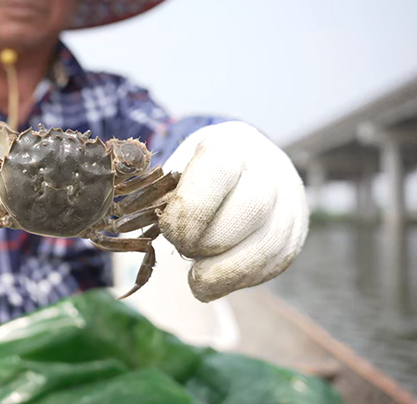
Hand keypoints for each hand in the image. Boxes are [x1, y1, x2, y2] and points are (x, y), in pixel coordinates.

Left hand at [159, 122, 307, 301]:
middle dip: (207, 241)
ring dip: (225, 271)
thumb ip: (158, 192)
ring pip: (270, 244)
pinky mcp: (295, 233)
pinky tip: (214, 280)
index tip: (168, 229)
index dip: (190, 209)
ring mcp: (290, 202)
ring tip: (197, 278)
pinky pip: (275, 264)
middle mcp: (269, 170)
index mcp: (230, 145)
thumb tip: (130, 222)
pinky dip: (238, 280)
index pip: (218, 172)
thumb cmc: (198, 170)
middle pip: (250, 209)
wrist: (247, 161)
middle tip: (183, 247)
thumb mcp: (176, 167)